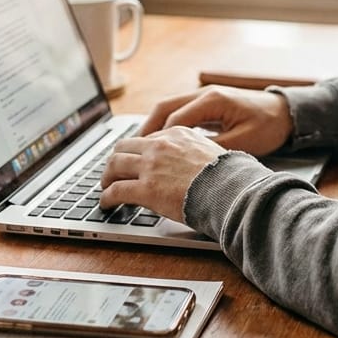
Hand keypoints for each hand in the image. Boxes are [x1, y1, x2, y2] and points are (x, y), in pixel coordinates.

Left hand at [99, 127, 225, 222]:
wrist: (231, 190)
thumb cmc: (229, 177)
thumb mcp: (212, 152)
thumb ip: (194, 153)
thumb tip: (193, 165)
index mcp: (177, 134)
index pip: (148, 139)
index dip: (138, 152)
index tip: (135, 160)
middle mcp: (161, 145)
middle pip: (125, 146)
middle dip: (116, 159)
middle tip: (113, 171)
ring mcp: (151, 166)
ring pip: (115, 165)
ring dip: (107, 176)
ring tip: (106, 187)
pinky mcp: (146, 189)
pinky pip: (117, 190)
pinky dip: (107, 197)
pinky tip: (107, 203)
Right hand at [139, 86, 293, 156]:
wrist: (287, 113)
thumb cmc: (269, 127)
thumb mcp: (243, 142)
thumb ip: (213, 148)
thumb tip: (188, 160)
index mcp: (212, 100)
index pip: (175, 119)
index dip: (158, 140)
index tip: (146, 158)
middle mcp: (204, 94)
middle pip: (164, 108)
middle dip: (146, 129)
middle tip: (131, 150)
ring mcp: (205, 96)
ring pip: (169, 108)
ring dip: (154, 126)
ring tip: (140, 147)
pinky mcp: (208, 103)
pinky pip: (179, 111)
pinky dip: (166, 125)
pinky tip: (161, 141)